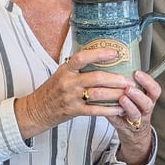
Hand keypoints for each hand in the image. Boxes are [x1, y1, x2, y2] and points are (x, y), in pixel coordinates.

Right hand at [13, 49, 136, 139]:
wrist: (36, 109)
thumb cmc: (51, 91)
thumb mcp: (61, 74)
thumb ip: (77, 68)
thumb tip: (98, 57)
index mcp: (65, 69)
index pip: (82, 57)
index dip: (99, 54)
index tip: (114, 53)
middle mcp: (68, 82)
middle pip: (96, 78)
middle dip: (115, 79)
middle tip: (128, 80)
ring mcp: (71, 97)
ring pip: (98, 94)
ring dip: (116, 94)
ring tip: (127, 93)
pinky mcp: (73, 111)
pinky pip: (95, 110)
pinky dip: (109, 110)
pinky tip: (119, 108)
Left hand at [106, 70, 158, 164]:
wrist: (132, 131)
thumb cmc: (132, 107)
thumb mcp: (135, 95)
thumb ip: (128, 83)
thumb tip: (112, 64)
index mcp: (148, 98)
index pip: (154, 90)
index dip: (148, 81)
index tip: (137, 73)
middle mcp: (144, 109)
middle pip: (147, 103)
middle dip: (138, 94)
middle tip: (129, 88)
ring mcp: (136, 120)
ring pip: (135, 114)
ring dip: (129, 105)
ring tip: (122, 98)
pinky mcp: (124, 127)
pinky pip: (119, 122)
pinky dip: (114, 114)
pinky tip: (108, 109)